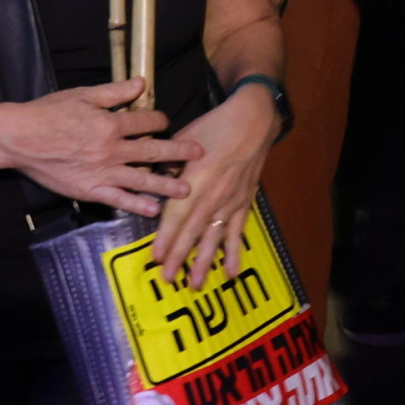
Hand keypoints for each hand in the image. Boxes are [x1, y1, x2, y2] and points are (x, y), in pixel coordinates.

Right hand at [0, 77, 204, 216]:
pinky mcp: (91, 190)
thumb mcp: (83, 95)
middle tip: (199, 155)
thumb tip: (142, 84)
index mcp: (111, 123)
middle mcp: (112, 149)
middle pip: (153, 152)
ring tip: (186, 190)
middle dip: (178, 153)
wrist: (21, 138)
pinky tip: (154, 209)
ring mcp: (103, 172)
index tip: (167, 123)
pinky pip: (119, 199)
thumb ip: (115, 92)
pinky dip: (137, 204)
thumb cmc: (49, 112)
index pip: (146, 122)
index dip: (160, 121)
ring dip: (166, 184)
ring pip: (142, 179)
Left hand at [152, 88, 278, 288]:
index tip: (156, 257)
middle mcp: (214, 195)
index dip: (166, 237)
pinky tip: (231, 272)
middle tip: (168, 278)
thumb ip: (168, 163)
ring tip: (196, 283)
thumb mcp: (185, 140)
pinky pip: (238, 232)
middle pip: (193, 231)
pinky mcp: (244, 203)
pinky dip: (234, 252)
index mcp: (197, 179)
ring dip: (205, 261)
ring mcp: (231, 202)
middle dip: (180, 256)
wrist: (252, 121)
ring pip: (215, 237)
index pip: (177, 214)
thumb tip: (152, 180)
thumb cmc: (214, 126)